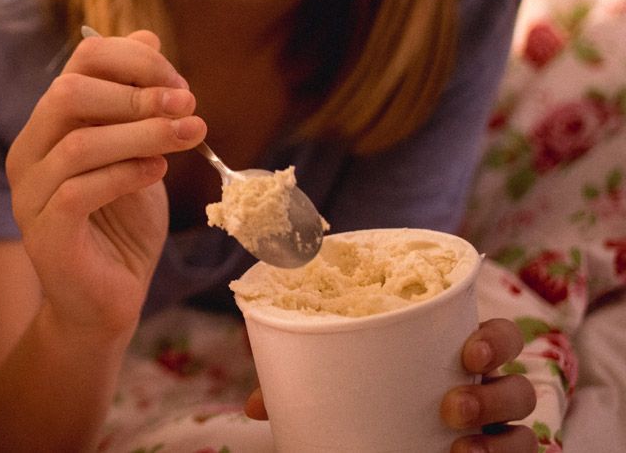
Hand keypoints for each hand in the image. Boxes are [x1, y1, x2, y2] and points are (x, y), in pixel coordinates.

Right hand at [6, 30, 205, 337]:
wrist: (106, 304)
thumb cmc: (122, 226)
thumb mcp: (137, 153)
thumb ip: (136, 102)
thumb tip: (147, 34)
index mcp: (48, 126)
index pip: (78, 64)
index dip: (134, 62)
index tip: (181, 84)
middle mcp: (27, 154)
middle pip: (69, 93)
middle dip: (136, 93)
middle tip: (189, 105)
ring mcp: (29, 195)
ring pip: (78, 142)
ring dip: (143, 133)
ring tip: (189, 137)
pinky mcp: (45, 233)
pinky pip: (79, 189)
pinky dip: (126, 174)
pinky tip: (159, 173)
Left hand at [243, 318, 537, 451]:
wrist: (375, 448)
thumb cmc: (362, 405)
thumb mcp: (336, 390)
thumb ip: (300, 386)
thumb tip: (253, 405)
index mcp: (451, 356)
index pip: (494, 335)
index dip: (493, 339)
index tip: (467, 352)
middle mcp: (484, 391)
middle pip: (519, 381)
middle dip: (493, 391)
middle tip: (451, 405)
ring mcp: (497, 431)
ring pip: (525, 426)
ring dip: (497, 436)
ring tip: (458, 444)